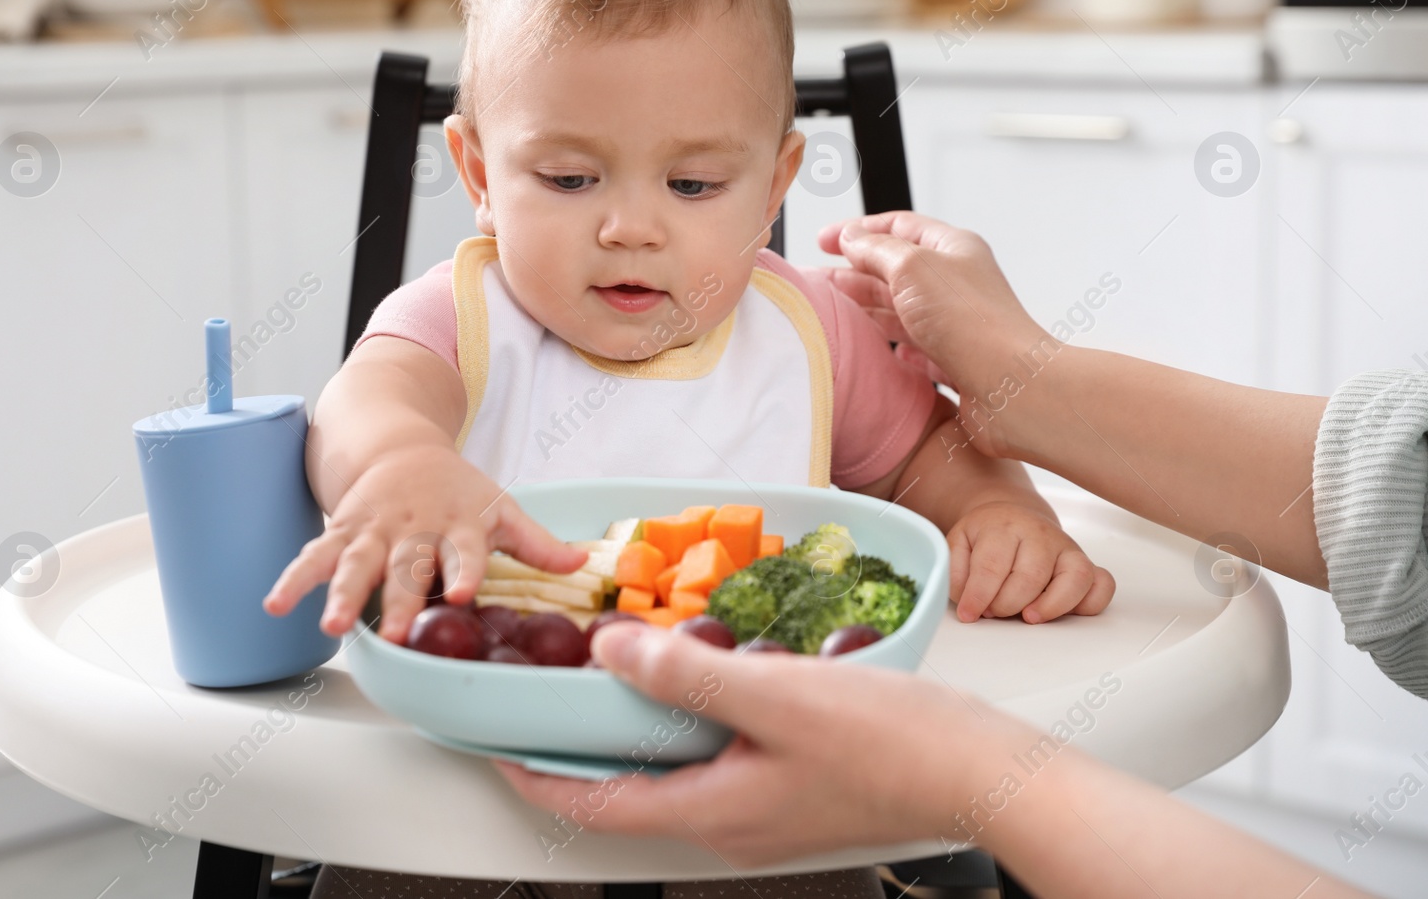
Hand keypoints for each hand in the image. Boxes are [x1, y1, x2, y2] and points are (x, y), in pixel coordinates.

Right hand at [261, 444, 585, 641]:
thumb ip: (536, 543)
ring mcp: (374, 530)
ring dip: (340, 594)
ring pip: (355, 563)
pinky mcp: (342, 531)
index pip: (466, 550)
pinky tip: (275, 605)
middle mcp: (414, 529)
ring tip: (328, 626)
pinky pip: (315, 556)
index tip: (467, 592)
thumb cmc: (457, 491)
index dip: (467, 569)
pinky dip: (294, 578)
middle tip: (395, 632)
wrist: (401, 448)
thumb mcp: (500, 509)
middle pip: (406, 567)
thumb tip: (582, 565)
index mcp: (458, 525)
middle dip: (398, 600)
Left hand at [496, 621, 1035, 866]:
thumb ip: (689, 673)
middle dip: (577, 754)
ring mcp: (765, 810)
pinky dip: (688, 725)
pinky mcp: (795, 789)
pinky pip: (717, 760)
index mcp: (714, 812)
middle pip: (628, 793)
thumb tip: (611, 654)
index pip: (593, 807)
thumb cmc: (894, 744)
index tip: (493, 747)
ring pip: (674, 773)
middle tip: (544, 704)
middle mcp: (731, 823)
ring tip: (609, 682)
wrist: (985, 774)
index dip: (534, 778)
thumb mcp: (777, 697)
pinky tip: (702, 680)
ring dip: (634, 734)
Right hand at [816, 213, 1047, 414]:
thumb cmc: (970, 322)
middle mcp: (954, 282)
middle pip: (894, 268)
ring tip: (832, 313)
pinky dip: (893, 346)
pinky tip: (878, 350)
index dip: (858, 230)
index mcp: (952, 248)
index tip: (825, 240)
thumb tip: (851, 237)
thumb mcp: (911, 267)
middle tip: (816, 280)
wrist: (1009, 386)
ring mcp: (954, 322)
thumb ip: (876, 248)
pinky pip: (915, 346)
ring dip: (866, 308)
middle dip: (853, 271)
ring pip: (900, 308)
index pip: (898, 226)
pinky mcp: (953, 359)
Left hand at [947, 500, 1114, 623]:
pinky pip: (1103, 584)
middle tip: (993, 612)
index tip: (968, 614)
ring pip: (1075, 578)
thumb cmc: (987, 535)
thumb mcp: (959, 541)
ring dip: (1052, 606)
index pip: (992, 566)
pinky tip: (1064, 612)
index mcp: (1005, 527)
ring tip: (1029, 617)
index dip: (978, 596)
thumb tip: (964, 599)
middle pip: (1031, 576)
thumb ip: (954, 567)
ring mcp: (1068, 548)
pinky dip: (1090, 603)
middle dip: (1008, 604)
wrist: (1012, 515)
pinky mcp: (1086, 563)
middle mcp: (1041, 535)